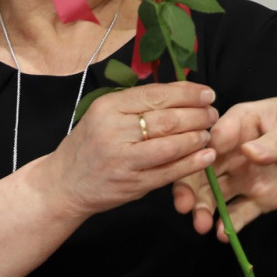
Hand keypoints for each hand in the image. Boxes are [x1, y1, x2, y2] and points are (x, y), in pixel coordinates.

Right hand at [45, 81, 216, 217]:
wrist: (63, 184)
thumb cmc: (88, 145)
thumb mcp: (103, 115)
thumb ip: (135, 105)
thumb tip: (179, 92)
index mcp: (107, 107)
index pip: (155, 95)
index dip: (186, 93)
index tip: (206, 93)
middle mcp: (114, 131)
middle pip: (166, 119)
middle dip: (196, 115)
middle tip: (212, 113)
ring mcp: (124, 159)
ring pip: (170, 145)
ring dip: (196, 137)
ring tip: (210, 133)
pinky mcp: (132, 184)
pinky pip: (168, 172)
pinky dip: (191, 163)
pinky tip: (207, 156)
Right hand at [173, 79, 276, 238]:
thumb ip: (274, 141)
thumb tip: (250, 153)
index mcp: (237, 125)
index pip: (209, 141)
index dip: (195, 156)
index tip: (190, 172)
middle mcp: (234, 152)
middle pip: (205, 171)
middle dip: (191, 189)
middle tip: (185, 208)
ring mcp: (246, 177)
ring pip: (217, 195)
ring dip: (206, 209)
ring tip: (202, 226)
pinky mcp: (260, 198)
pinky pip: (241, 212)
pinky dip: (230, 224)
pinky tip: (223, 236)